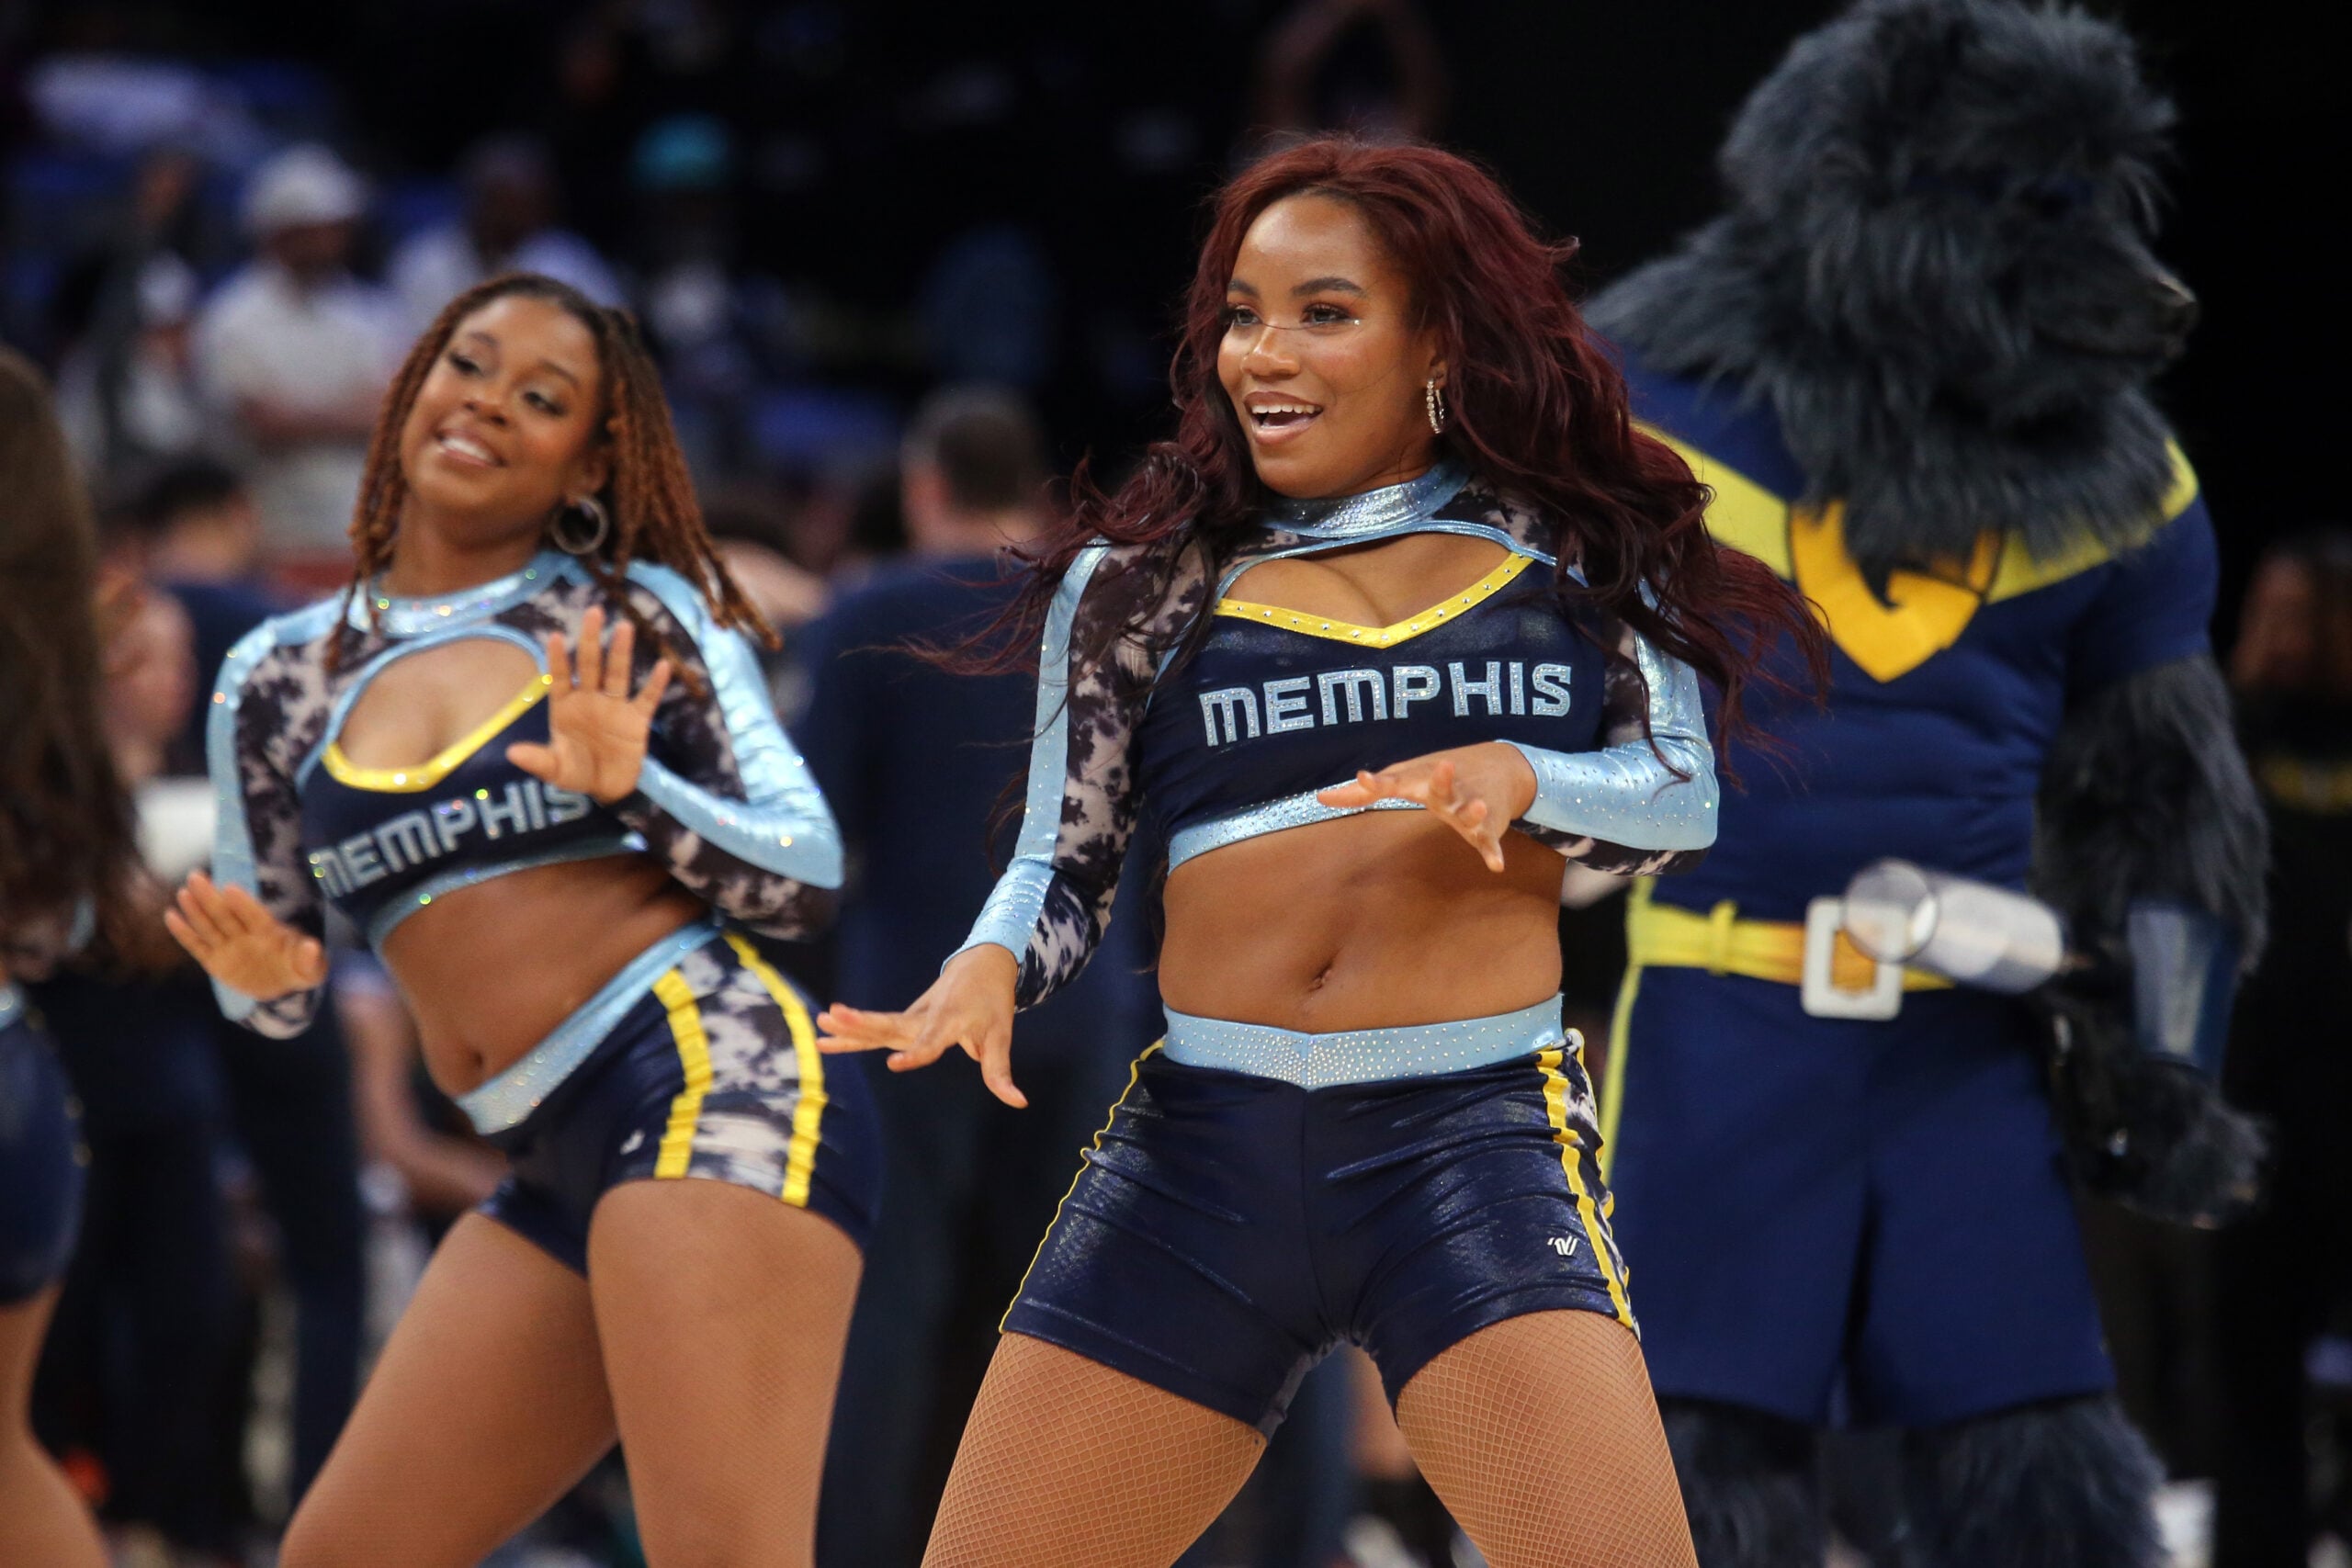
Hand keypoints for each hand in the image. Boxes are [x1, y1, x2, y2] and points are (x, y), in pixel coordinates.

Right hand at [164, 870, 327, 997]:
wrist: (283, 986)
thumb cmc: (299, 969)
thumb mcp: (312, 970)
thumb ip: (311, 960)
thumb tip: (312, 947)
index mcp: (270, 932)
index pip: (255, 916)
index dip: (244, 904)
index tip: (232, 888)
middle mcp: (246, 935)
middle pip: (226, 914)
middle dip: (211, 897)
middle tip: (197, 876)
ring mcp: (229, 947)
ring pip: (209, 926)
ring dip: (196, 910)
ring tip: (184, 892)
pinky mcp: (215, 961)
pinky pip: (197, 946)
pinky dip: (185, 934)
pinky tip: (171, 916)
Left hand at [506, 605, 672, 804]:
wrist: (608, 788)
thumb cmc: (577, 772)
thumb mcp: (555, 769)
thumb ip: (537, 760)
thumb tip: (511, 752)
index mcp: (566, 706)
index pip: (560, 677)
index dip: (558, 658)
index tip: (555, 636)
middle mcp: (590, 699)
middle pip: (590, 664)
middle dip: (590, 639)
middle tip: (592, 612)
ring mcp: (614, 707)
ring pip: (617, 673)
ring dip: (620, 651)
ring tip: (624, 627)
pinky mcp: (637, 720)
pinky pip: (647, 699)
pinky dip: (655, 684)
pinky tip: (663, 666)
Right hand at [816, 944, 1024, 1106]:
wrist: (982, 963)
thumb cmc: (992, 1002)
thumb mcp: (1001, 1036)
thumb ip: (1000, 1071)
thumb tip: (1019, 1102)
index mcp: (949, 1021)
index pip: (930, 1041)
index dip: (915, 1053)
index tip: (894, 1064)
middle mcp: (925, 1017)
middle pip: (891, 1024)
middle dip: (863, 1024)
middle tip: (834, 1017)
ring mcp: (911, 1016)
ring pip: (878, 1024)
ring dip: (850, 1025)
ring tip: (820, 1024)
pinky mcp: (904, 1019)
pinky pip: (875, 1028)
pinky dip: (851, 1032)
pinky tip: (823, 1040)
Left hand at [1315, 742, 1537, 872]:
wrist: (1501, 765)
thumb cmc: (1436, 774)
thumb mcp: (1403, 777)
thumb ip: (1362, 793)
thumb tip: (1320, 798)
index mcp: (1420, 780)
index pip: (1397, 780)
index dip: (1379, 781)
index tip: (1363, 778)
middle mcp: (1446, 790)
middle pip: (1441, 785)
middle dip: (1442, 778)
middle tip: (1444, 766)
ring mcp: (1469, 806)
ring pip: (1471, 810)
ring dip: (1474, 811)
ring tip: (1478, 809)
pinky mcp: (1488, 826)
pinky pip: (1489, 840)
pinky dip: (1493, 851)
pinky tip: (1496, 865)